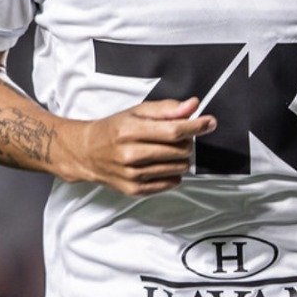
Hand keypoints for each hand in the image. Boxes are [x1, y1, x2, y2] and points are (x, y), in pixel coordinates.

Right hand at [69, 97, 215, 195]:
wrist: (86, 153)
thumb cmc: (112, 130)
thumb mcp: (136, 112)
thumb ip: (166, 109)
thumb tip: (192, 106)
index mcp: (130, 131)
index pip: (173, 130)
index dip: (196, 126)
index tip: (209, 122)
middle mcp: (130, 154)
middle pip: (179, 150)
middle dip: (185, 141)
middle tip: (175, 137)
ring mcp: (132, 175)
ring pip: (178, 168)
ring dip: (180, 158)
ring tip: (165, 151)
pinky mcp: (135, 190)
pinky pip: (170, 183)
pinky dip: (172, 173)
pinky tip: (161, 164)